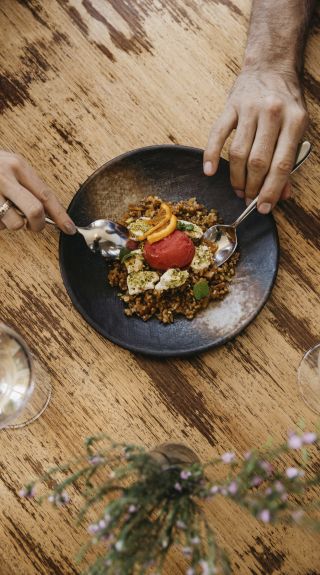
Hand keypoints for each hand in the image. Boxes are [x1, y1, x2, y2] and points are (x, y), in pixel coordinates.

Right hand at [0, 151, 75, 232]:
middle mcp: (4, 176)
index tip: (70, 229)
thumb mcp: (8, 167)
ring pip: (14, 223)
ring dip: (11, 224)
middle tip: (34, 226)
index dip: (61, 215)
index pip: (46, 194)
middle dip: (38, 225)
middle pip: (35, 211)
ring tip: (1, 211)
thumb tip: (48, 213)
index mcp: (17, 165)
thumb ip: (26, 186)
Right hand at [204, 70, 307, 212]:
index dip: (272, 190)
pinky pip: (217, 134)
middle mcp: (273, 113)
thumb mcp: (297, 128)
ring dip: (236, 177)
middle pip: (258, 161)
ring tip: (238, 189)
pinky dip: (211, 155)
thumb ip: (290, 161)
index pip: (282, 164)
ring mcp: (249, 108)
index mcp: (295, 120)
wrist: (271, 66)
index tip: (264, 207)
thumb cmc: (286, 102)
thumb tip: (282, 194)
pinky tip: (209, 171)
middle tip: (248, 199)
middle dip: (252, 187)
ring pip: (238, 153)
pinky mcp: (230, 106)